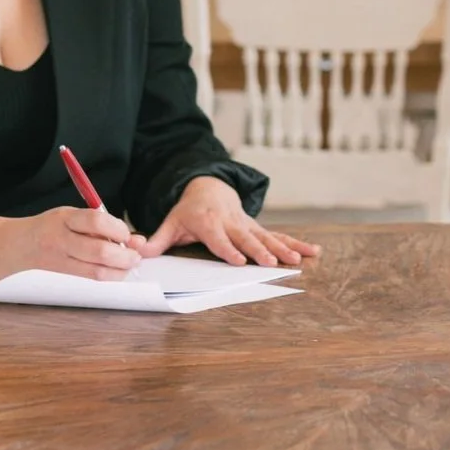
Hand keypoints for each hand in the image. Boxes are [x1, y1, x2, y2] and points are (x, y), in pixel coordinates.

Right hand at [0, 206, 146, 282]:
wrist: (7, 247)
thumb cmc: (47, 229)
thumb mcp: (68, 217)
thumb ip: (100, 225)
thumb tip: (136, 240)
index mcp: (63, 217)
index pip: (96, 220)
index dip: (119, 229)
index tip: (128, 235)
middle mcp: (59, 239)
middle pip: (99, 250)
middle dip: (125, 256)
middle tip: (134, 256)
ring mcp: (56, 261)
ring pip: (95, 271)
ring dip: (119, 270)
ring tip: (126, 266)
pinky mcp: (57, 277)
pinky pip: (87, 281)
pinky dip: (106, 278)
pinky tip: (112, 273)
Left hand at [137, 175, 318, 265]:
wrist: (209, 187)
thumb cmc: (188, 211)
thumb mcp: (171, 222)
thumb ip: (157, 240)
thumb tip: (137, 254)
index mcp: (209, 222)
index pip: (219, 237)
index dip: (229, 248)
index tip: (239, 260)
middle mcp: (231, 223)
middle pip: (247, 238)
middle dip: (260, 250)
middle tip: (270, 262)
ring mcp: (248, 225)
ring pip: (268, 237)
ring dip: (283, 248)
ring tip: (298, 260)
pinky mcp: (258, 228)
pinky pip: (279, 236)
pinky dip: (297, 243)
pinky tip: (313, 252)